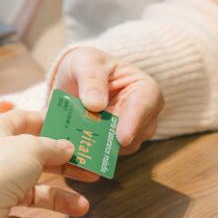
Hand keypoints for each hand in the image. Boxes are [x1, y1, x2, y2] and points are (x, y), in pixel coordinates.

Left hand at [0, 46, 161, 178]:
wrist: (76, 79)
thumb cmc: (86, 64)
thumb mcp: (86, 62)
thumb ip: (91, 78)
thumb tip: (96, 105)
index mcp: (145, 89)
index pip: (145, 105)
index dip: (134, 122)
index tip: (122, 138)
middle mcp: (143, 116)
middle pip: (135, 133)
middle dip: (112, 139)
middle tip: (90, 144)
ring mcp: (129, 134)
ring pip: (120, 149)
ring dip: (98, 147)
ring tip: (75, 143)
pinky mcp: (112, 146)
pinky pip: (104, 155)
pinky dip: (88, 152)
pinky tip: (72, 149)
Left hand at [0, 110, 87, 217]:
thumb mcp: (32, 148)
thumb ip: (52, 147)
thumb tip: (67, 147)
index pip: (25, 121)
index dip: (49, 123)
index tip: (75, 130)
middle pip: (35, 160)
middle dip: (64, 168)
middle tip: (91, 173)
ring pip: (32, 193)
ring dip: (58, 200)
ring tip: (82, 208)